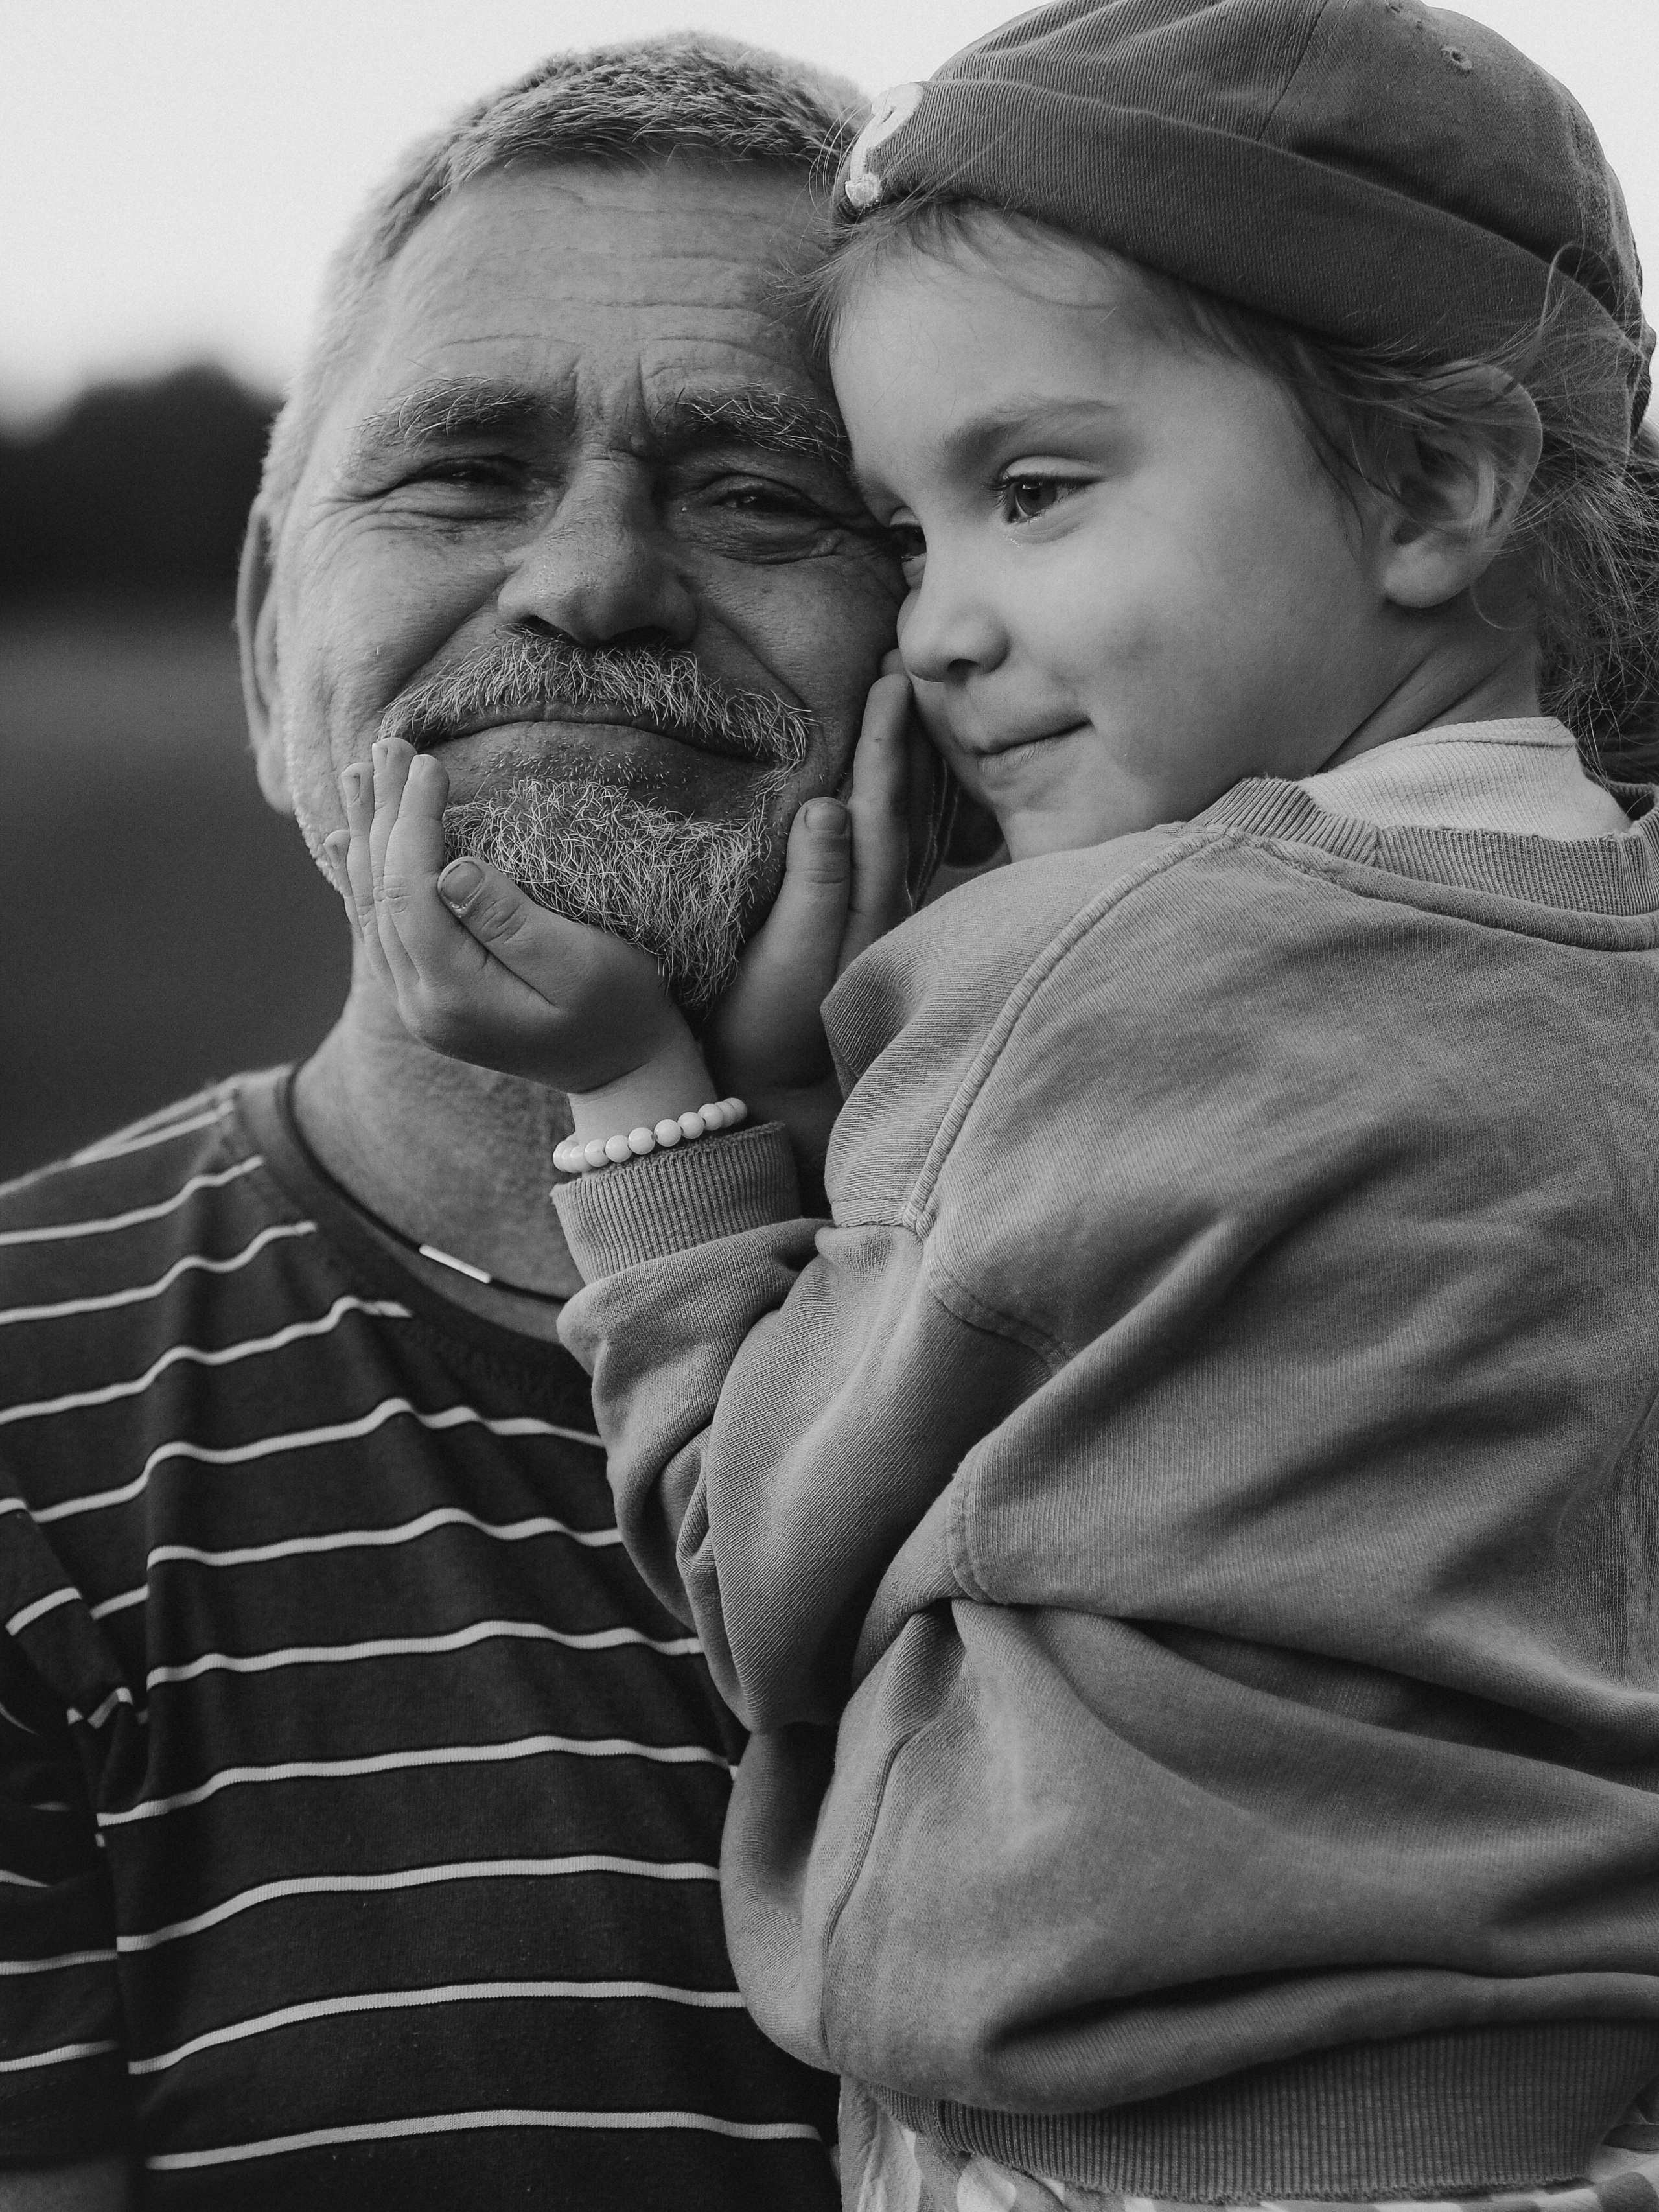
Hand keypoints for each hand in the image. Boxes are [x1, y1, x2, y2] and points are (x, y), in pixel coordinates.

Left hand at [328, 738, 709, 1125]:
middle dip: (382, 814)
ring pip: (370, 908)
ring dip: (365, 836)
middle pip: (380, 895)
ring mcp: (415, 1006)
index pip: (412, 893)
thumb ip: (514, 921)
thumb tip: (451, 868)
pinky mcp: (425, 999)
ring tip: (357, 772)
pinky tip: (346, 840)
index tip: (431, 763)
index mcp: (455, 995)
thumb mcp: (584, 965)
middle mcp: (419, 1005)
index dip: (413, 822)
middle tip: (387, 744)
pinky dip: (362, 877)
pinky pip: (376, 929)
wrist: (622, 1072)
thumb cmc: (620, 1010)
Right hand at [702, 665, 918, 1180]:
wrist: (779, 1097)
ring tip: (911, 700)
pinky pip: (904, 843)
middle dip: (909, 729)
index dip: (885, 738)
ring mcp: (886, 913)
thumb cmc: (769, 1030)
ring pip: (914, 818)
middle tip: (908, 660)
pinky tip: (907, 781)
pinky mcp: (870, 926)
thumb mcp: (783, 961)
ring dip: (913, 757)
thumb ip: (813, 887)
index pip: (881, 800)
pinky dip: (908, 799)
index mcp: (868, 898)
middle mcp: (890, 900)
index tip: (890, 676)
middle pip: (911, 799)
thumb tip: (829, 805)